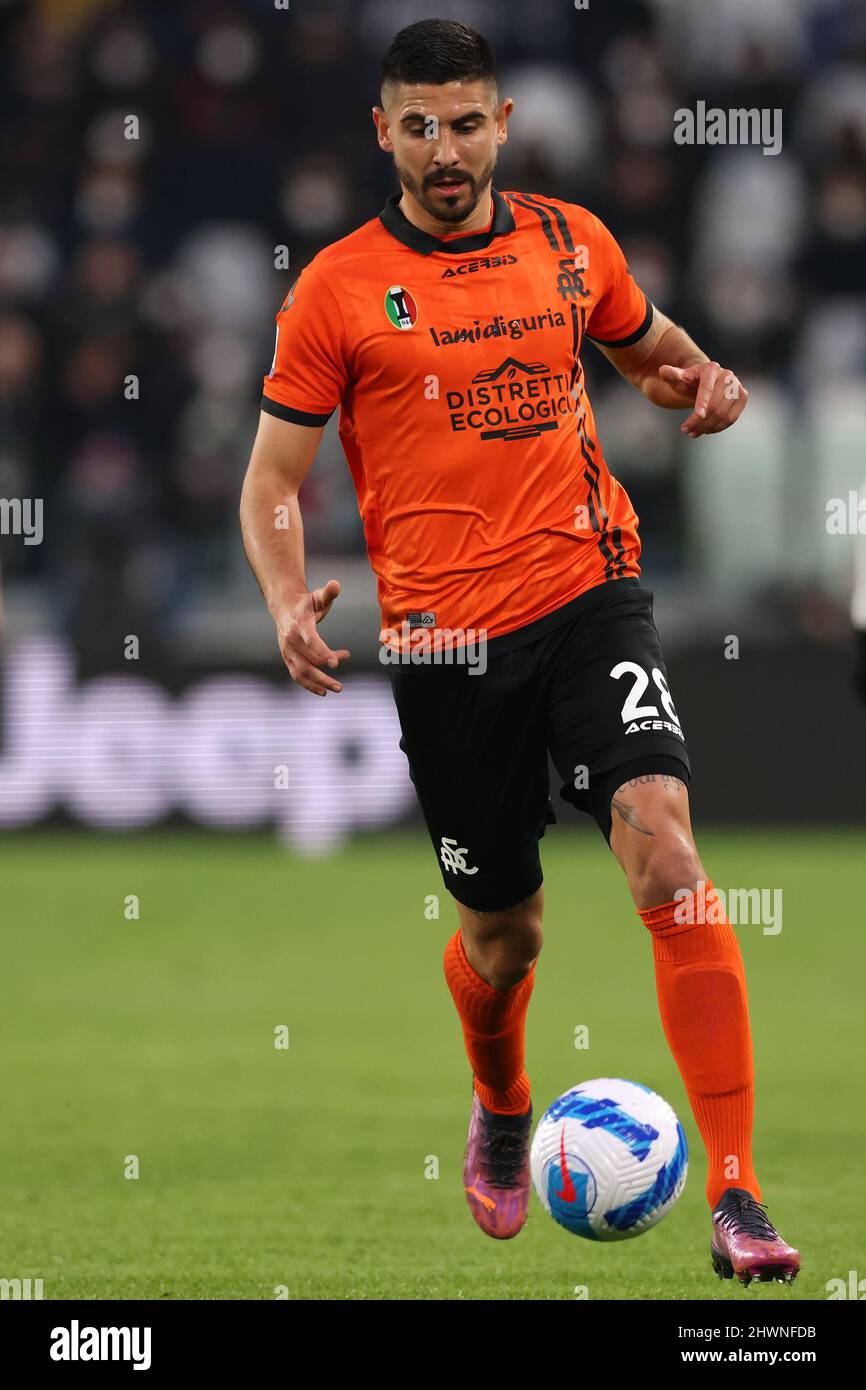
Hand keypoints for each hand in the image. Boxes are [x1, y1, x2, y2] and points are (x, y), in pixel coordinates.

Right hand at [275, 579, 349, 695]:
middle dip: (324, 675)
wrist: (284, 608)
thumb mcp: (318, 596)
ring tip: (335, 689)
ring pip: (301, 672)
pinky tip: (323, 691)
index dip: (323, 653)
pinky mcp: (288, 658)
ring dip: (318, 683)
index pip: (311, 642)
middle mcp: (291, 641)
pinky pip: (297, 675)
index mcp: (299, 626)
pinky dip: (309, 685)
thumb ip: (328, 592)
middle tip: (340, 685)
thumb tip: (336, 584)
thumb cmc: (306, 603)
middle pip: (308, 662)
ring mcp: (288, 651)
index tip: (336, 664)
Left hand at [658, 361, 748, 437]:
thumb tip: (663, 371)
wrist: (704, 383)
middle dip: (700, 421)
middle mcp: (727, 375)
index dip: (702, 403)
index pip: (707, 389)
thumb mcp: (678, 378)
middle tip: (685, 431)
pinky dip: (718, 428)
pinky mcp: (742, 397)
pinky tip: (705, 431)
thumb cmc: (689, 381)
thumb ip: (671, 375)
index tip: (696, 417)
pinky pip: (731, 418)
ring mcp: (737, 386)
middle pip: (715, 404)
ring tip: (692, 433)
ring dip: (707, 427)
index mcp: (711, 368)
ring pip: (724, 414)